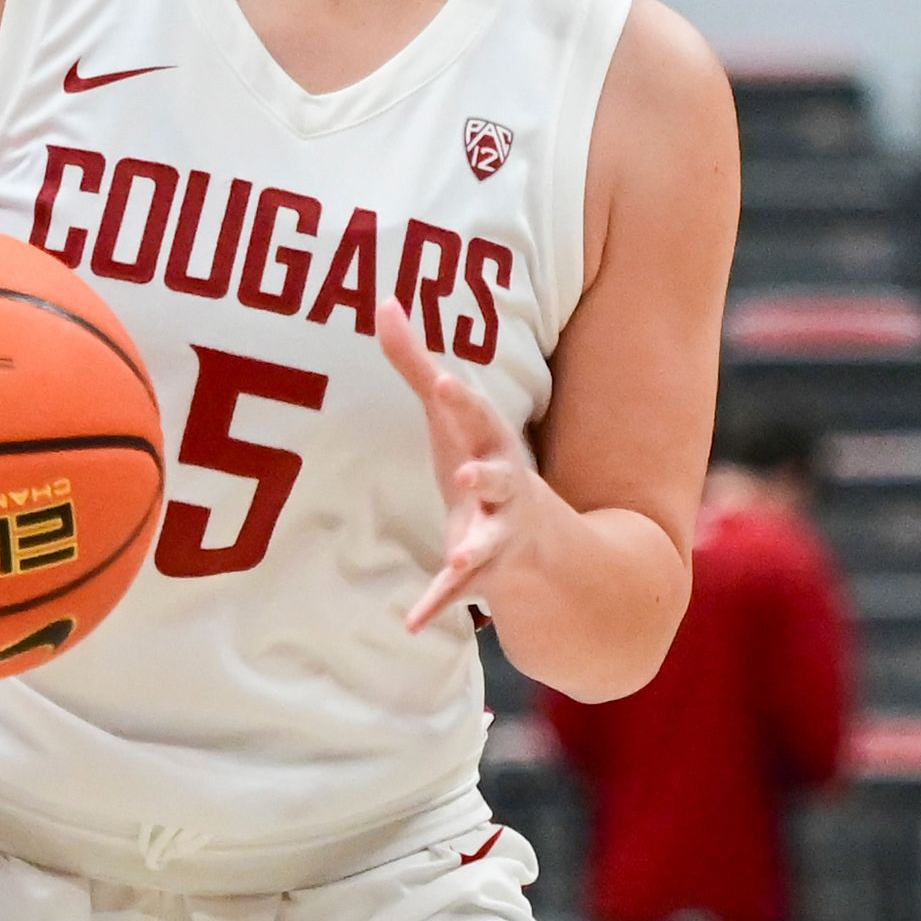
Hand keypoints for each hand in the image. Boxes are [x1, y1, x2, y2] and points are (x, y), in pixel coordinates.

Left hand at [375, 297, 554, 635]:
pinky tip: (412, 621)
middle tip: (467, 470)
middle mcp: (504, 485)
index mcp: (491, 442)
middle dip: (487, 472)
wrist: (537, 542)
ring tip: (460, 559)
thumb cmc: (479, 460)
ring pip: (490, 539)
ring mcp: (498, 530)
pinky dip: (436, 603)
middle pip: (499, 475)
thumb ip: (413, 362)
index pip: (476, 417)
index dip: (460, 401)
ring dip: (476, 547)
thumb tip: (382, 299)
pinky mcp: (483, 570)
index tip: (440, 382)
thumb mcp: (449, 417)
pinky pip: (460, 588)